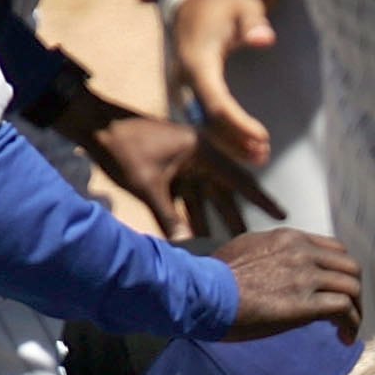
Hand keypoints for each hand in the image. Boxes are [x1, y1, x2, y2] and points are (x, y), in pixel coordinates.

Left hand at [80, 109, 284, 239]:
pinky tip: (193, 240)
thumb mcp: (147, 185)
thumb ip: (168, 217)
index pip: (240, 180)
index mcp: (202, 151)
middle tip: (254, 245)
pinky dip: (188, 218)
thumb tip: (186, 248)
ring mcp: (183, 164)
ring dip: (211, 224)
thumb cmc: (122, 146)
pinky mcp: (168, 172)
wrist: (92, 125)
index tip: (282, 214)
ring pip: (204, 199)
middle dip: (236, 220)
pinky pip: (184, 198)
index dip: (262, 200)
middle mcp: (198, 157)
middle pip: (224, 194)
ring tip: (225, 250)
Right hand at [170, 0, 278, 165]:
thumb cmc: (222, 4)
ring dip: (230, 144)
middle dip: (236, 142)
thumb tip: (264, 40)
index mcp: (198, 62)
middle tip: (264, 155)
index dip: (239, 124)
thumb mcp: (243, 6)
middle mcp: (185, 80)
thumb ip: (254, 22)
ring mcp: (183, 88)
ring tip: (259, 157)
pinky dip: (222, 134)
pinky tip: (243, 146)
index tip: (264, 137)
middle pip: (209, 122)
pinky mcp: (186, 92)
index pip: (217, 103)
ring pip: (204, 125)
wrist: (191, 2)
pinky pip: (202, 119)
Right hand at [215, 230, 361, 340]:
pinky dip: (350, 325)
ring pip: (352, 287)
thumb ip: (266, 254)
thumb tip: (270, 267)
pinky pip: (344, 310)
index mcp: (288, 238)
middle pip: (349, 267)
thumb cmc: (212, 279)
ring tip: (347, 330)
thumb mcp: (243, 251)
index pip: (332, 249)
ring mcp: (305, 277)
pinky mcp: (304, 304)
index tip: (335, 291)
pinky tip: (343, 338)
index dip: (340, 272)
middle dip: (354, 291)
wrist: (201, 293)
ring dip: (356, 311)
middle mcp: (302, 252)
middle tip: (348, 313)